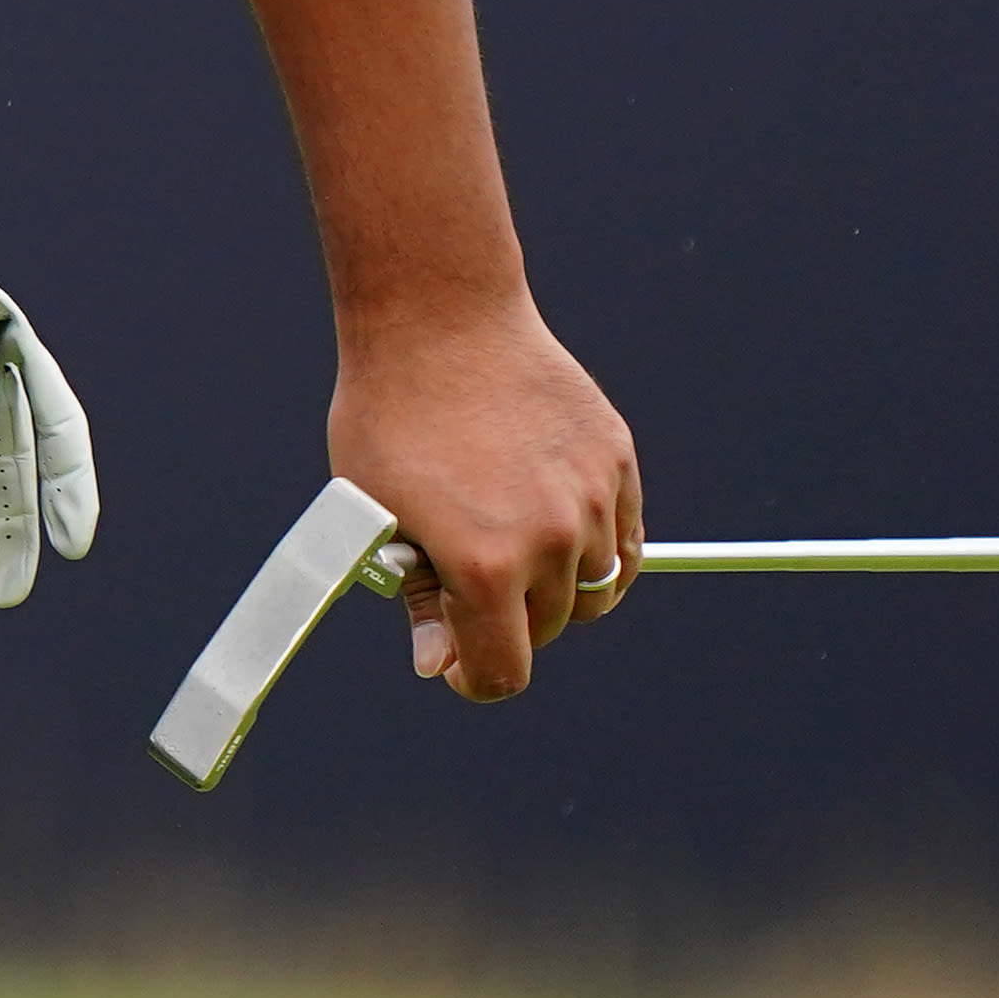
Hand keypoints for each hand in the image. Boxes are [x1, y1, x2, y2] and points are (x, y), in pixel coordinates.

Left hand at [333, 305, 640, 702]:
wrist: (438, 319)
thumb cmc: (389, 415)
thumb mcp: (376, 512)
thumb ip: (416, 596)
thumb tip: (439, 663)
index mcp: (485, 566)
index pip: (502, 670)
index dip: (474, 678)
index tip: (457, 665)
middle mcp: (550, 541)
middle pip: (549, 627)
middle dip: (508, 621)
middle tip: (465, 580)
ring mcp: (591, 498)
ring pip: (592, 584)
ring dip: (555, 581)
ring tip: (507, 540)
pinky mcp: (617, 459)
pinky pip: (622, 535)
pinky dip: (595, 544)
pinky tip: (552, 519)